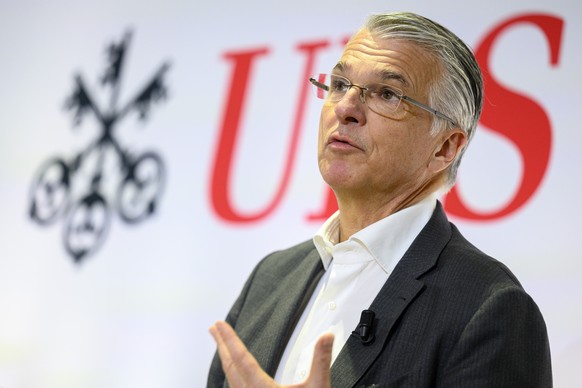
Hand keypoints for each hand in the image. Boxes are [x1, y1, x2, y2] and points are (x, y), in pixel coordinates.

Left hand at [209, 320, 333, 387]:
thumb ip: (321, 361)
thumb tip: (326, 337)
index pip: (241, 357)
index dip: (229, 338)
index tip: (220, 326)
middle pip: (230, 366)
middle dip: (221, 345)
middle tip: (213, 328)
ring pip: (230, 379)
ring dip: (225, 360)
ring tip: (222, 347)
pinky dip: (232, 376)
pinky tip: (234, 374)